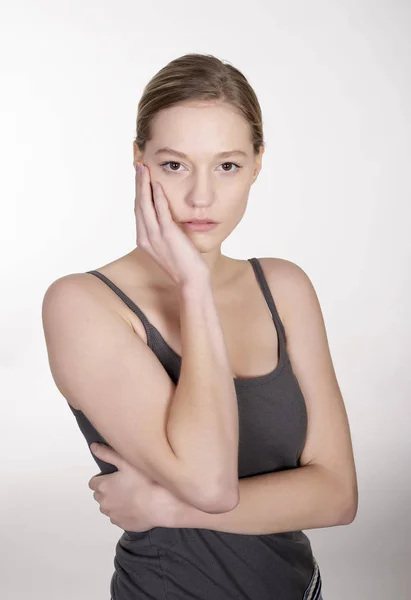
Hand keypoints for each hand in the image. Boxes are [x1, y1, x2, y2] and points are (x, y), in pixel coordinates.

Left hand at [88, 443, 183, 531]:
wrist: (160, 504)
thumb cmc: (144, 480)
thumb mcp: (126, 461)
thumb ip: (108, 454)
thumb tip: (93, 447)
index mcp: (103, 487)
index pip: (93, 482)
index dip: (103, 478)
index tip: (115, 475)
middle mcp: (104, 503)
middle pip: (100, 495)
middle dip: (108, 490)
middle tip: (124, 484)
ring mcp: (114, 516)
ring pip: (109, 508)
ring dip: (114, 502)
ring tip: (131, 495)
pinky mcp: (123, 525)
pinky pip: (118, 518)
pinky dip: (123, 513)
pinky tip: (136, 506)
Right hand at [134, 161, 209, 287]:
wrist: (191, 281)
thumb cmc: (184, 265)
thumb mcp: (170, 246)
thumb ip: (165, 231)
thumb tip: (167, 217)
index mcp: (144, 240)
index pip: (139, 211)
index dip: (138, 193)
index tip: (139, 177)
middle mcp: (146, 237)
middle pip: (138, 205)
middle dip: (138, 184)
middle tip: (138, 166)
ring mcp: (155, 236)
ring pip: (145, 205)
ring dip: (144, 185)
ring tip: (144, 169)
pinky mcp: (168, 235)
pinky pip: (160, 212)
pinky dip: (157, 197)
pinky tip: (156, 184)